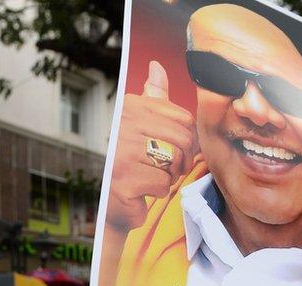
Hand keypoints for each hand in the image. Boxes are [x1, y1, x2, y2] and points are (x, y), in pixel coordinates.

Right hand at [107, 60, 198, 231]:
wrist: (112, 203)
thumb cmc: (131, 162)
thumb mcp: (141, 124)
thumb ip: (153, 99)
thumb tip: (156, 66)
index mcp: (128, 108)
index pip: (182, 118)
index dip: (188, 138)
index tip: (178, 149)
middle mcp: (121, 127)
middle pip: (182, 139)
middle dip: (184, 159)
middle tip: (173, 169)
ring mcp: (120, 154)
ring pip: (173, 162)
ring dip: (171, 175)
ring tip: (156, 177)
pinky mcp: (124, 181)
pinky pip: (162, 183)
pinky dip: (159, 191)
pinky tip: (144, 190)